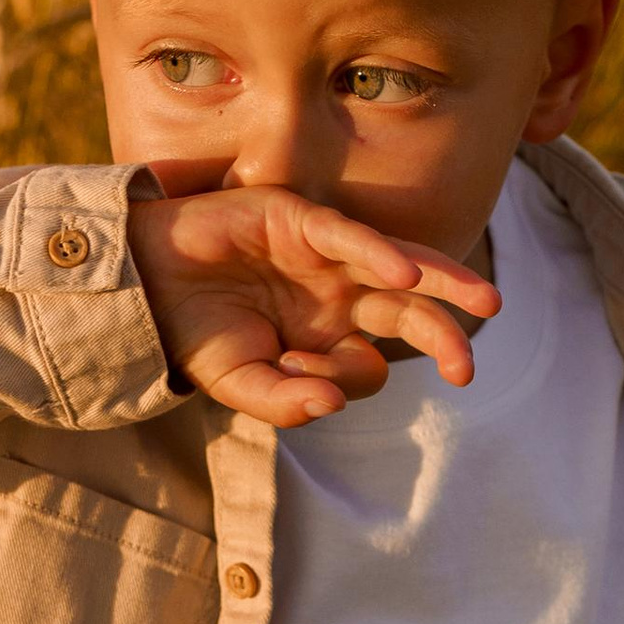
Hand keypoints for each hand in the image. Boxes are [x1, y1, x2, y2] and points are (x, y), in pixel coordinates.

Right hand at [128, 182, 497, 429]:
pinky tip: (404, 272)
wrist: (139, 287)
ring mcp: (322, 256)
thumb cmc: (192, 334)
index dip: (348, 376)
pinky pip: (349, 236)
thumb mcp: (239, 384)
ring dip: (445, 282)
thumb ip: (284, 401)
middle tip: (467, 370)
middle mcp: (336, 294)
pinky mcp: (296, 219)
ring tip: (484, 304)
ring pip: (400, 266)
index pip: (371, 362)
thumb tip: (331, 403)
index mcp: (328, 336)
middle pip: (410, 311)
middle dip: (446, 336)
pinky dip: (378, 251)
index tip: (299, 376)